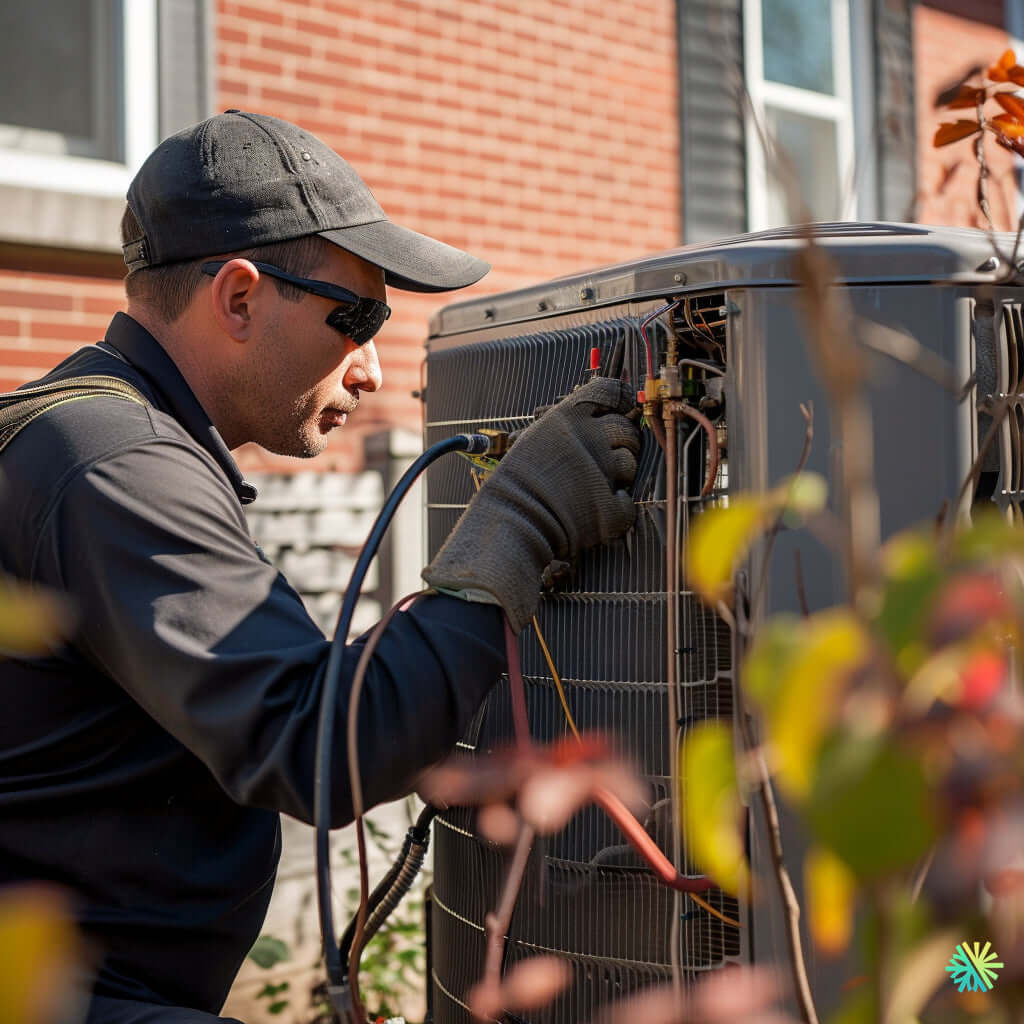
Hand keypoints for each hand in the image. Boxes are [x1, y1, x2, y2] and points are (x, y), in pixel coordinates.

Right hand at [423, 377, 639, 630]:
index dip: (622, 399)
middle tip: (603, 456)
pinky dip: (617, 508)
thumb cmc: (517, 481)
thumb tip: (594, 415)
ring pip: (630, 465)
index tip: (624, 407)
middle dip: (622, 441)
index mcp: (570, 417)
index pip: (612, 392)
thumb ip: (567, 425)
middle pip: (627, 429)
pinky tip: (597, 508)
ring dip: (618, 474)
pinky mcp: (610, 508)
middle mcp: (591, 438)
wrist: (511, 521)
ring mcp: (603, 472)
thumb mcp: (536, 437)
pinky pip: (628, 503)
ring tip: (592, 485)